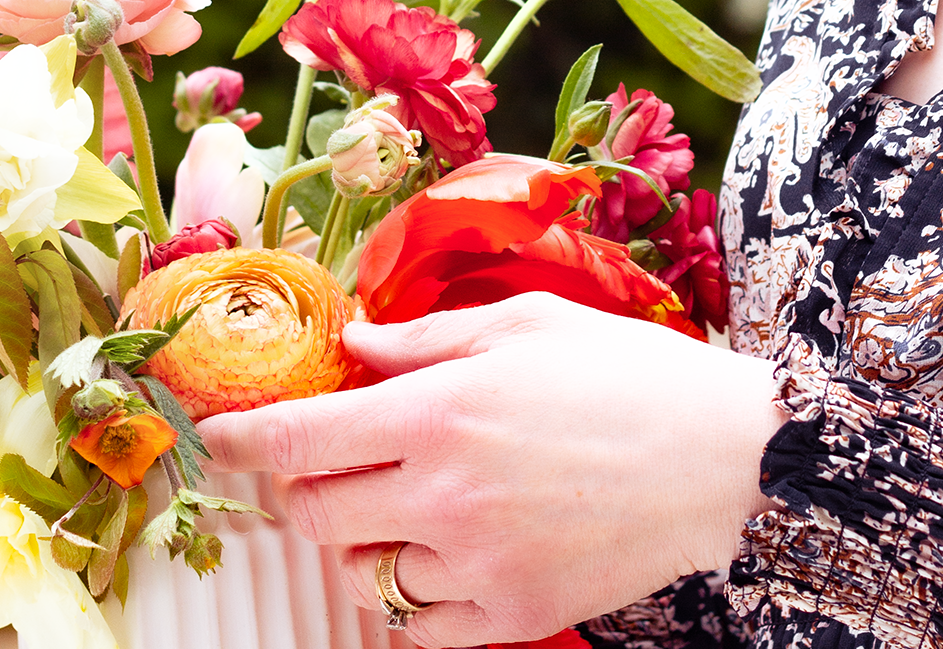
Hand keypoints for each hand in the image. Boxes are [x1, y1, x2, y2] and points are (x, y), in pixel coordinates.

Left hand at [197, 293, 782, 647]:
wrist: (723, 457)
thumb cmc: (627, 373)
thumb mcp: (524, 324)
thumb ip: (423, 339)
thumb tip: (350, 345)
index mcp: (443, 407)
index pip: (302, 438)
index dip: (245, 439)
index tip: (219, 435)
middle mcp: (444, 491)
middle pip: (315, 513)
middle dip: (301, 490)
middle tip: (326, 465)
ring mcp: (475, 564)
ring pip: (361, 575)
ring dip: (362, 542)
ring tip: (411, 504)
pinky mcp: (510, 618)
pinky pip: (416, 628)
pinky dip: (413, 597)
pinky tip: (445, 554)